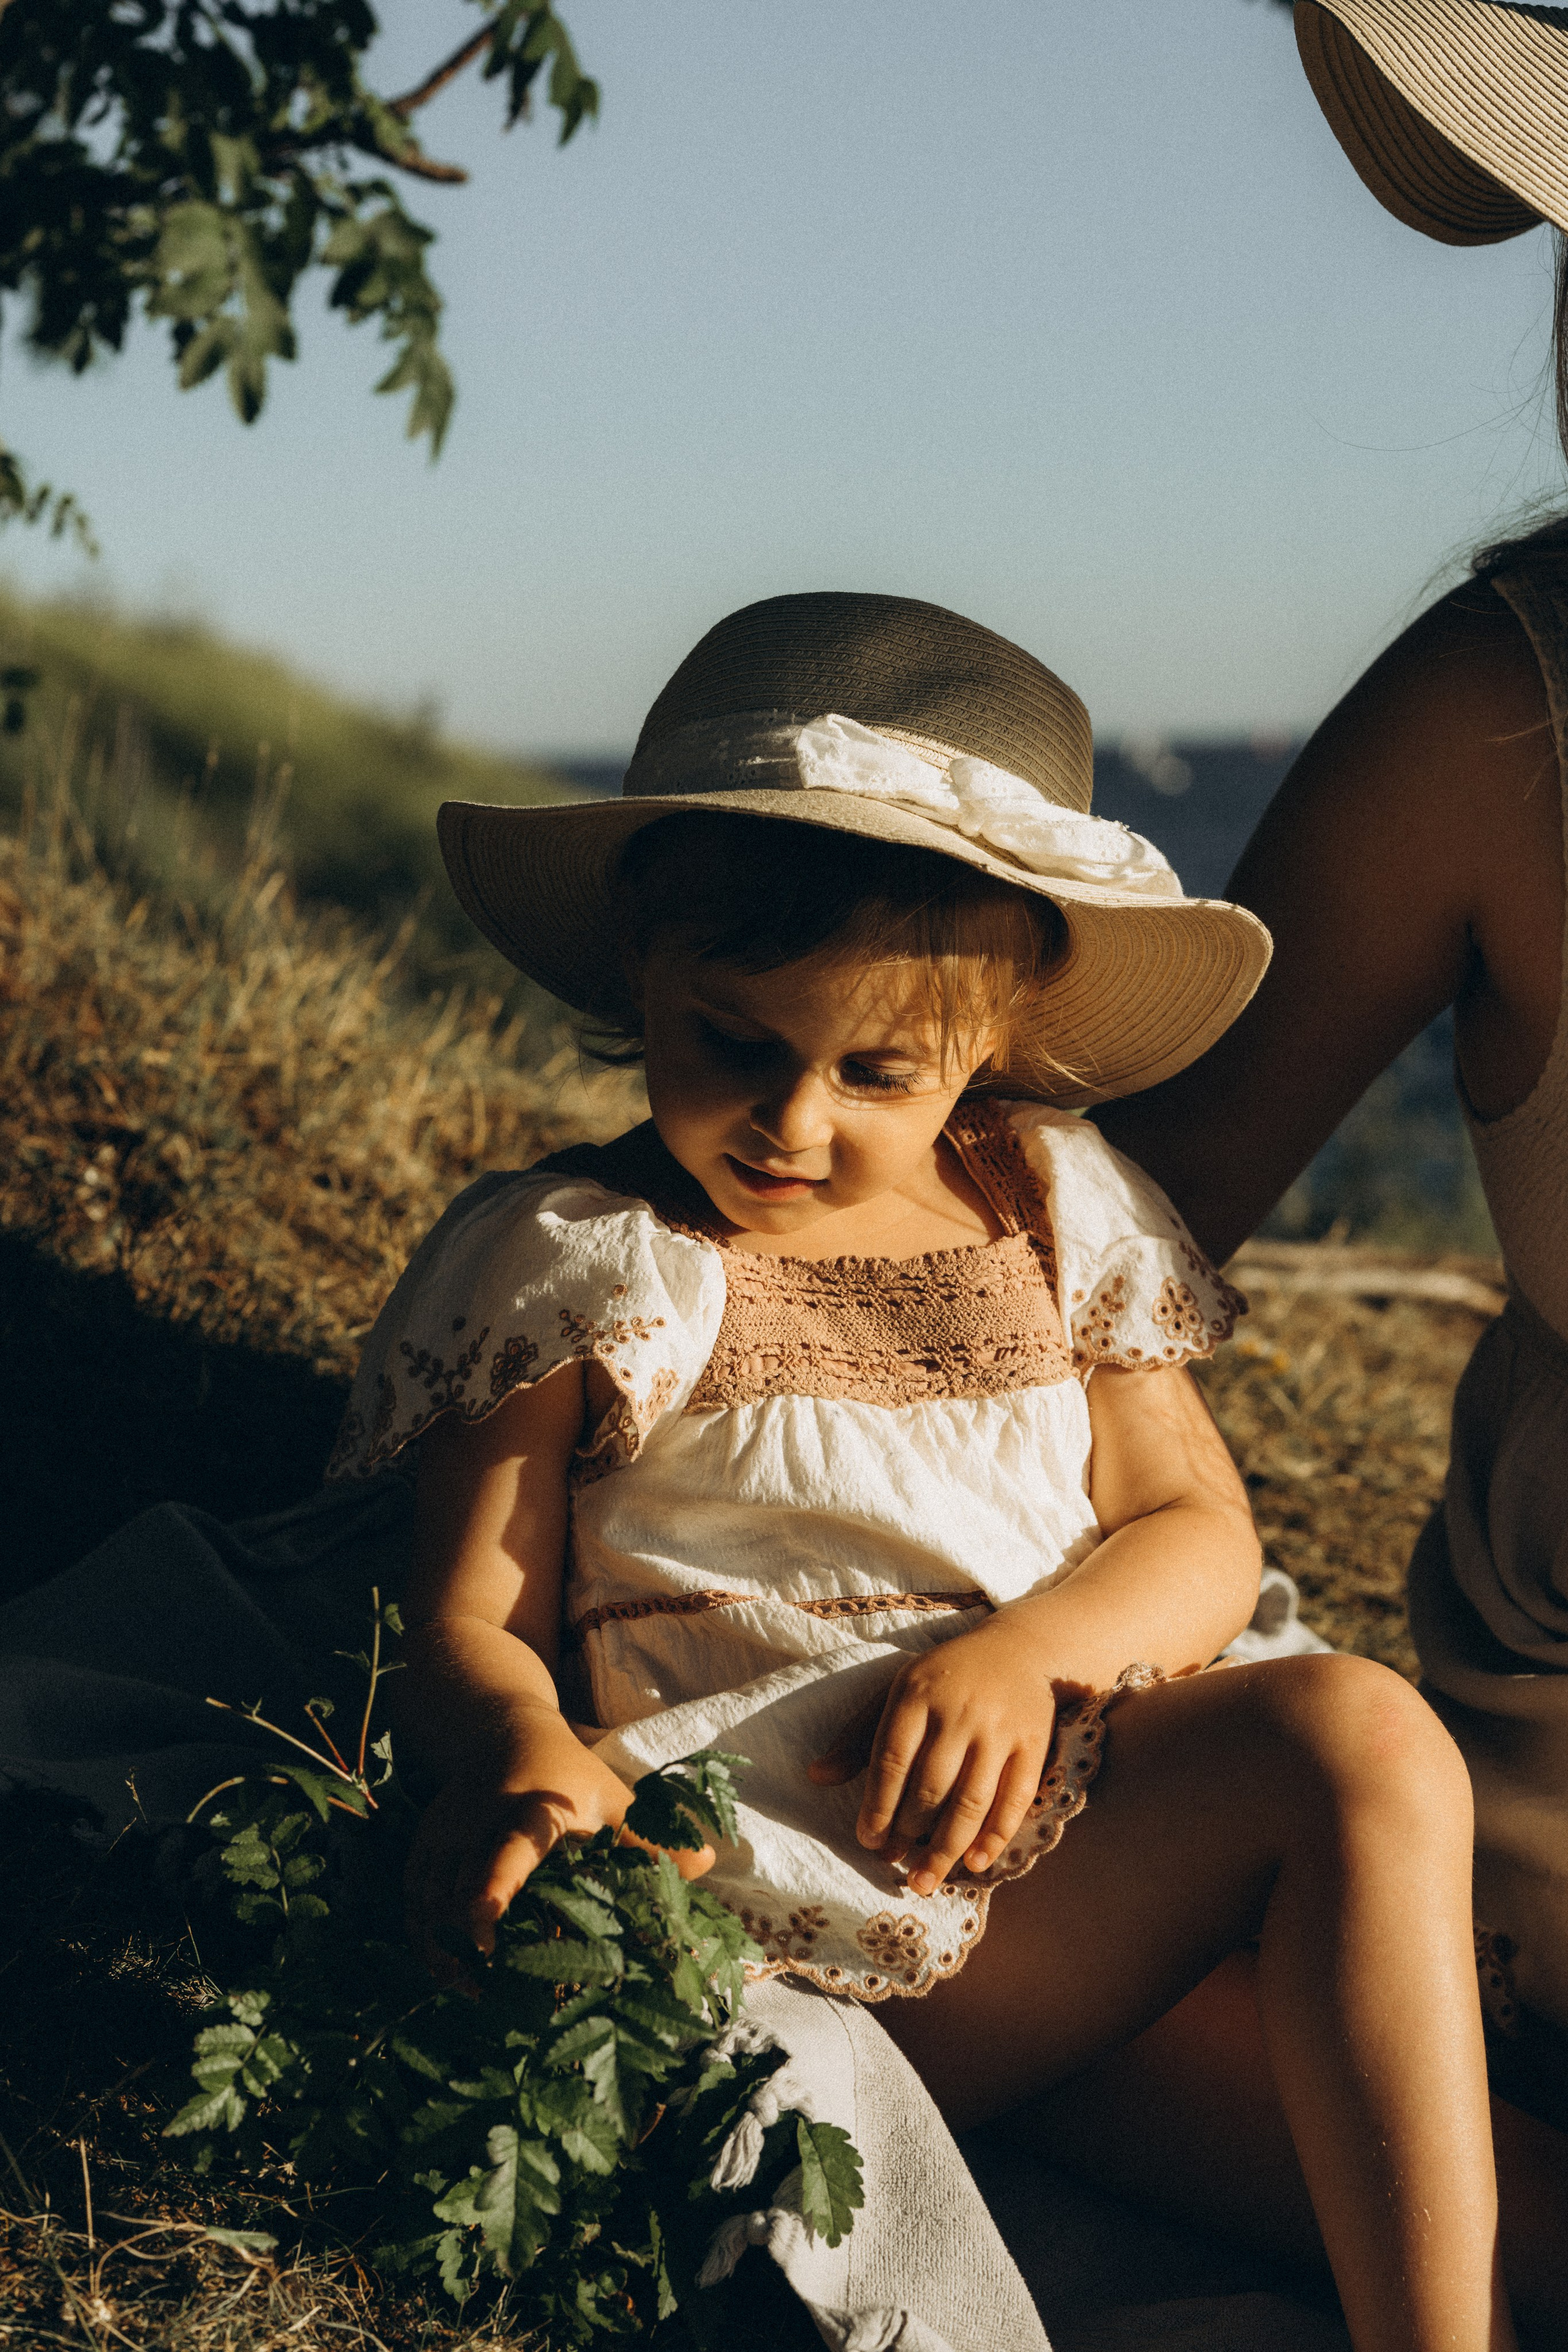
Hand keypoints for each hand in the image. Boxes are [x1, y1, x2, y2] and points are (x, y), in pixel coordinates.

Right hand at [404, 1712, 713, 1975]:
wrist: (502, 1731)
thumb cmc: (569, 1773)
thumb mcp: (614, 1796)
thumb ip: (653, 1837)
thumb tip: (708, 1865)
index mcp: (530, 1809)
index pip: (511, 1846)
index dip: (496, 1883)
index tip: (486, 1920)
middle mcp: (478, 1822)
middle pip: (461, 1887)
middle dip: (469, 1943)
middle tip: (493, 1996)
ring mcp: (445, 1836)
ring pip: (431, 1901)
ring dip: (447, 1952)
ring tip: (478, 1999)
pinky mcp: (424, 1850)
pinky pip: (414, 1903)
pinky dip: (426, 1942)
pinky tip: (450, 1977)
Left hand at [808, 1622, 1057, 1894]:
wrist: (1017, 1650)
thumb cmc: (944, 1679)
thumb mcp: (897, 1692)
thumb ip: (858, 1737)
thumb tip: (816, 1777)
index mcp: (916, 1694)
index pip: (891, 1761)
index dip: (878, 1807)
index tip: (868, 1841)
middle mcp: (958, 1711)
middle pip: (930, 1787)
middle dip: (909, 1833)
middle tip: (895, 1864)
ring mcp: (998, 1729)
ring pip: (970, 1801)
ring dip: (946, 1849)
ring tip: (925, 1881)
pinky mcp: (1033, 1745)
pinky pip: (1014, 1801)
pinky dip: (994, 1837)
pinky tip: (975, 1863)